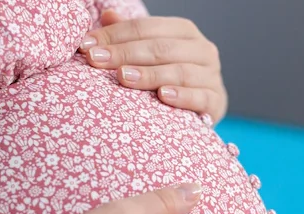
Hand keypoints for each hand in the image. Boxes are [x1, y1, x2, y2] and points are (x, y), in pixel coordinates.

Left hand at [80, 11, 227, 123]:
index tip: (87, 46)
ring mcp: (212, 76)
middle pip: (161, 48)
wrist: (203, 108)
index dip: (115, 35)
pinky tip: (162, 96)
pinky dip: (182, 96)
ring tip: (123, 78)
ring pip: (180, 71)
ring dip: (149, 74)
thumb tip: (107, 15)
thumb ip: (131, 37)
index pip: (147, 28)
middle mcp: (202, 49)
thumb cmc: (170, 78)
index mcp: (184, 31)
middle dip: (125, 53)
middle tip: (97, 61)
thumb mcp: (151, 55)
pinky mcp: (216, 101)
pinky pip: (200, 97)